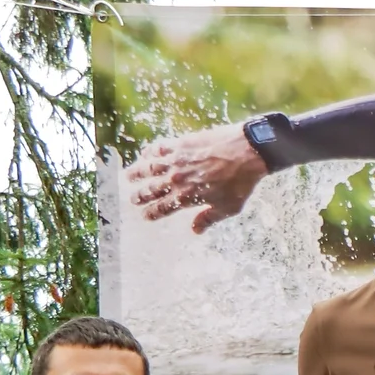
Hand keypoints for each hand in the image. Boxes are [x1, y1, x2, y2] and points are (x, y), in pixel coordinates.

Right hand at [126, 126, 266, 231]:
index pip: (163, 208)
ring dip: (137, 173)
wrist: (246, 151)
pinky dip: (149, 152)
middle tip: (132, 199)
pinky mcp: (180, 144)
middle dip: (140, 196)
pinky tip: (144, 154)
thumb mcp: (228, 207)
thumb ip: (208, 218)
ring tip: (128, 176)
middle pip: (151, 190)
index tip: (145, 216)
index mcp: (187, 197)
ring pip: (149, 168)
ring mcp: (176, 161)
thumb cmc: (241, 181)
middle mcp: (177, 180)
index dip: (152, 213)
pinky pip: (158, 148)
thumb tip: (194, 230)